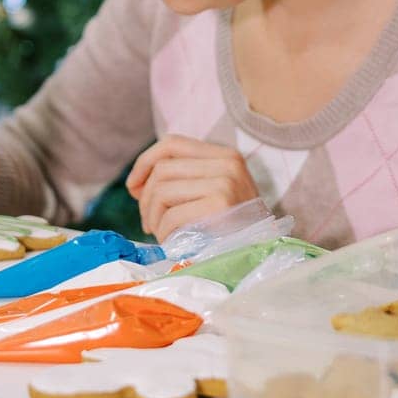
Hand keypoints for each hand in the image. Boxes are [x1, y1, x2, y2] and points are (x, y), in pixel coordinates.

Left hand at [125, 135, 261, 242]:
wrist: (264, 254)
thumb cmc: (232, 229)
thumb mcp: (213, 194)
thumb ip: (181, 181)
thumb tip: (136, 184)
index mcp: (225, 155)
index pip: (171, 143)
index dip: (144, 162)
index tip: (133, 187)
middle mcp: (227, 163)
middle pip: (162, 169)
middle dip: (145, 198)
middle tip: (148, 222)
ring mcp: (226, 182)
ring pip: (162, 190)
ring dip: (152, 216)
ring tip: (160, 233)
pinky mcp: (221, 205)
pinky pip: (171, 215)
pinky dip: (164, 232)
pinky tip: (172, 243)